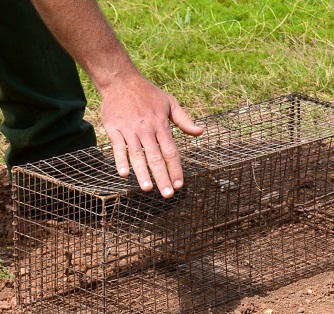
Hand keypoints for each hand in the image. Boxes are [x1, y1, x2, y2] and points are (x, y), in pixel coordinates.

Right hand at [100, 74, 203, 197]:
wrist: (120, 80)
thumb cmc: (148, 93)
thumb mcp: (170, 102)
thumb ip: (184, 120)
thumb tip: (201, 132)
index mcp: (161, 124)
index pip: (171, 151)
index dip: (175, 169)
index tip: (179, 185)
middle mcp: (146, 129)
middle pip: (155, 157)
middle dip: (162, 177)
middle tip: (167, 194)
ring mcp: (129, 129)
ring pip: (137, 155)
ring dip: (142, 173)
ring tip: (148, 188)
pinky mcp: (114, 129)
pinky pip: (118, 147)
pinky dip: (120, 160)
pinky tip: (124, 174)